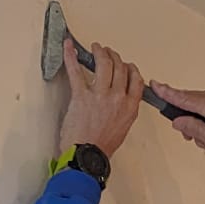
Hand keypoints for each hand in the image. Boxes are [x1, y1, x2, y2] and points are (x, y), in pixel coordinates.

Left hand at [60, 38, 141, 156]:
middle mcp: (118, 97)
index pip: (136, 79)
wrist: (87, 157)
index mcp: (130, 107)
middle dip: (114, 57)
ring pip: (104, 63)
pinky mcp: (81, 95)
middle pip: (120, 67)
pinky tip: (68, 46)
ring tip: (95, 47)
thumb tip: (119, 101)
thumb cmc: (101, 148)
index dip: (130, 68)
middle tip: (108, 53)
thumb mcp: (122, 129)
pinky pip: (76, 70)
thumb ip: (124, 111)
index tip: (126, 65)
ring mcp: (99, 95)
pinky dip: (70, 55)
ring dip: (100, 52)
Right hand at [146, 81, 204, 181]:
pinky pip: (204, 109)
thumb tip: (178, 121)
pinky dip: (203, 122)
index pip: (184, 97)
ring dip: (195, 124)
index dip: (167, 93)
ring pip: (196, 108)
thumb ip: (193, 129)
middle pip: (188, 103)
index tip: (153, 85)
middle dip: (184, 120)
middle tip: (188, 135)